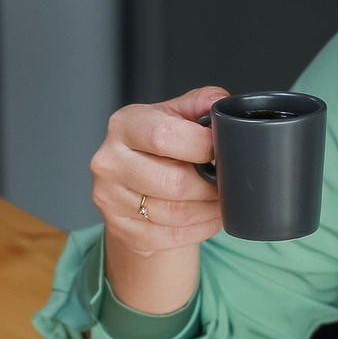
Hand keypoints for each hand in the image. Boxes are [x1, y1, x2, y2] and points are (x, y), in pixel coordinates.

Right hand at [89, 84, 226, 258]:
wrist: (133, 188)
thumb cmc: (157, 148)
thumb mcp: (174, 116)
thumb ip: (198, 104)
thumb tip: (219, 102)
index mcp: (124, 125)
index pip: (164, 135)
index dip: (203, 145)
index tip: (222, 149)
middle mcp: (110, 161)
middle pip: (173, 182)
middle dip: (210, 185)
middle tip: (227, 181)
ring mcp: (110, 199)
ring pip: (176, 213)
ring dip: (210, 209)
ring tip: (221, 199)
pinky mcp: (122, 230)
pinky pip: (173, 236)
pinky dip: (201, 228)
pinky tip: (208, 216)